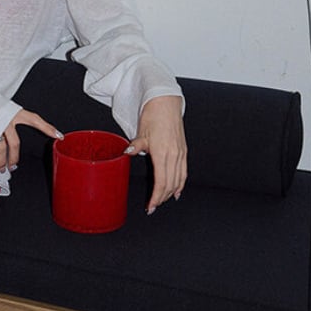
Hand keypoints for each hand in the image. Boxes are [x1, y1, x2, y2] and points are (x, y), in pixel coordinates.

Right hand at [0, 109, 62, 172]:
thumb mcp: (3, 107)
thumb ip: (14, 118)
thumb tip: (23, 132)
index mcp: (13, 112)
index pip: (34, 120)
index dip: (47, 128)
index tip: (58, 135)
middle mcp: (4, 120)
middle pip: (13, 144)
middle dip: (13, 158)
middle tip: (13, 167)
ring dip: (1, 162)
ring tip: (0, 168)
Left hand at [125, 95, 186, 213]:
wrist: (166, 103)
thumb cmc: (153, 117)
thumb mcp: (142, 133)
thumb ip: (135, 146)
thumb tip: (126, 153)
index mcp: (163, 153)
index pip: (162, 181)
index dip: (157, 196)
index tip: (151, 206)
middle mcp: (174, 155)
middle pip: (170, 184)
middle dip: (162, 198)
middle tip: (153, 207)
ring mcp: (180, 153)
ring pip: (178, 180)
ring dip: (171, 193)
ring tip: (162, 201)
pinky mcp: (183, 151)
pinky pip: (184, 172)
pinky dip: (180, 184)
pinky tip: (177, 192)